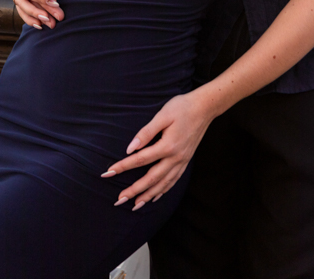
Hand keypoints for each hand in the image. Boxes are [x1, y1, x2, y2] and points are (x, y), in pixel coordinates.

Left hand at [101, 91, 212, 210]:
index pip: (141, 160)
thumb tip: (130, 148)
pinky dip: (163, 191)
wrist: (205, 107)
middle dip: (134, 190)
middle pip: (151, 178)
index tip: (108, 173)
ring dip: (148, 195)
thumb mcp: (163, 115)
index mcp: (168, 146)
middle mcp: (176, 158)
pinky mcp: (186, 161)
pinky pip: (173, 181)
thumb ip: (146, 132)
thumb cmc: (182, 107)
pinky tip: (155, 197)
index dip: (123, 166)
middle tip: (119, 199)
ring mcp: (182, 161)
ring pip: (163, 184)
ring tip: (135, 205)